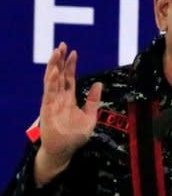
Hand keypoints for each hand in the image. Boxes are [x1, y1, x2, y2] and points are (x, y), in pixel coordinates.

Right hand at [34, 42, 101, 185]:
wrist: (65, 151)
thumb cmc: (76, 135)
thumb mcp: (90, 116)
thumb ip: (94, 100)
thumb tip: (99, 83)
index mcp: (69, 98)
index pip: (69, 78)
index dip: (71, 65)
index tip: (74, 52)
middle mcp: (59, 97)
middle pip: (59, 75)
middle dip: (60, 60)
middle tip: (62, 45)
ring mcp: (52, 102)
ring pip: (52, 80)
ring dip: (54, 66)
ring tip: (56, 52)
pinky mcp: (47, 109)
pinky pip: (49, 92)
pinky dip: (51, 81)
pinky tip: (54, 71)